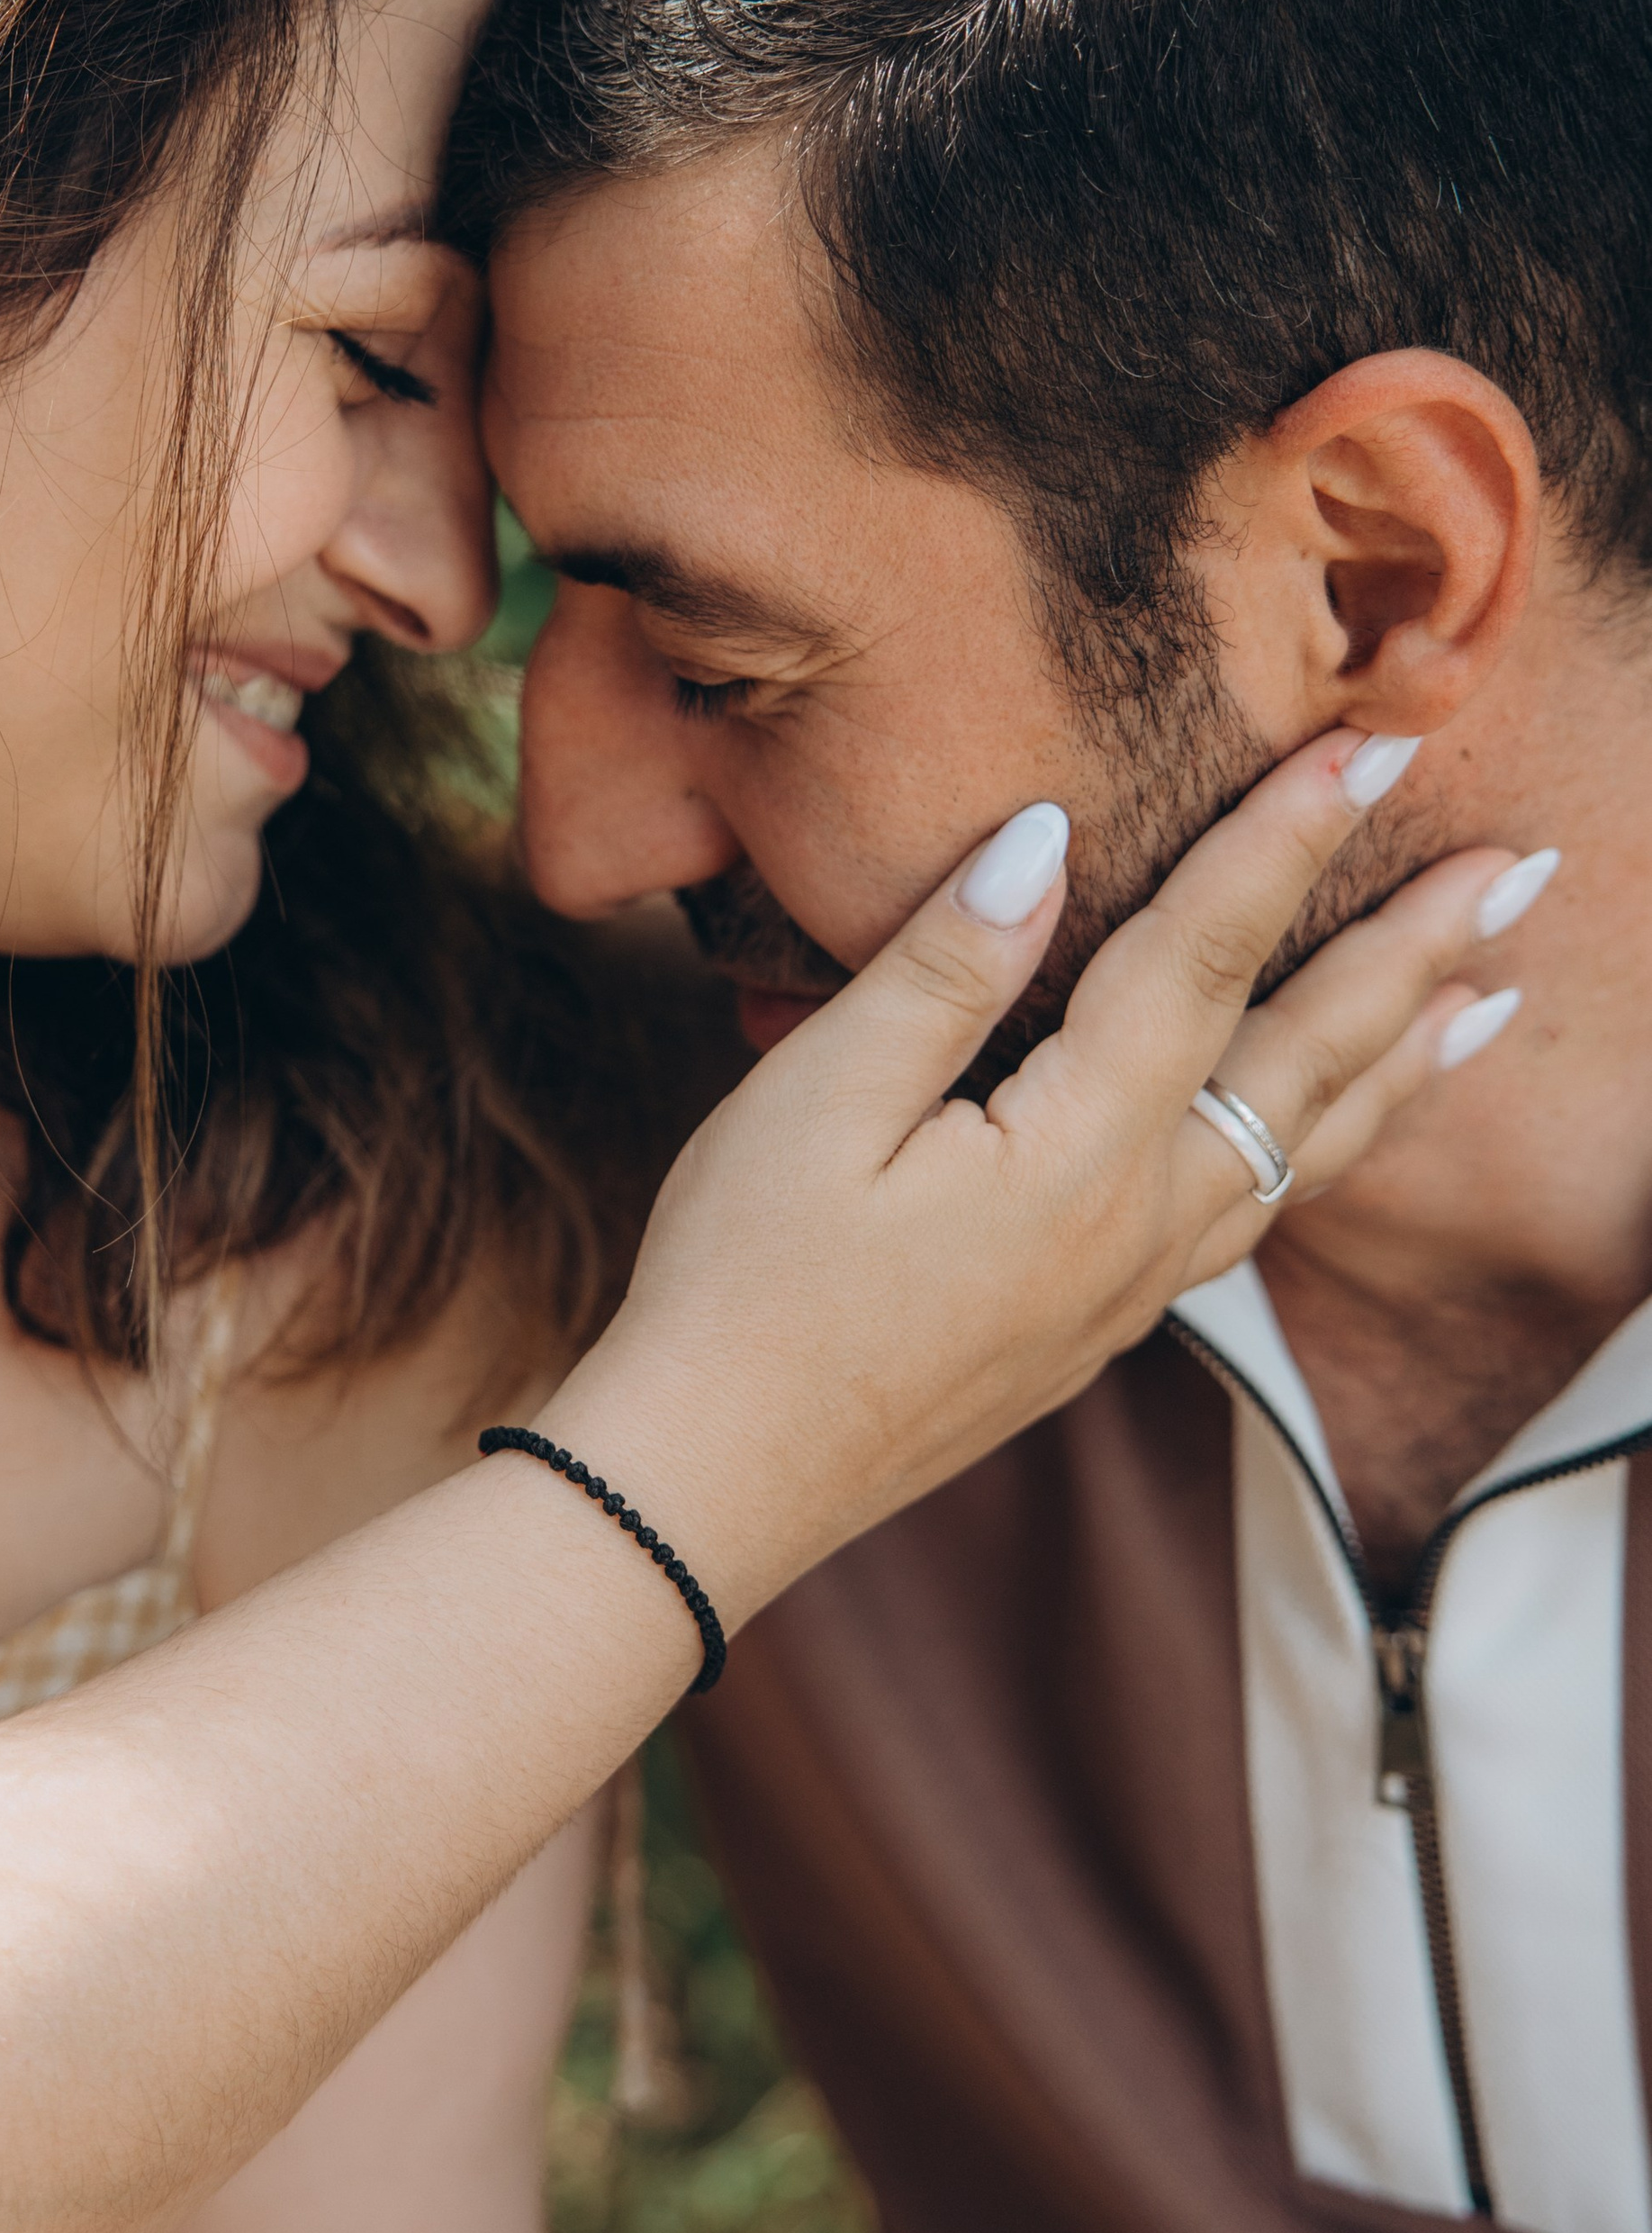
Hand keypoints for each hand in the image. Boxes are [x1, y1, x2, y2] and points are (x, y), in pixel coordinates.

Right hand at [543, 731, 1521, 1622]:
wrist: (711, 1486)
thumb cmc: (736, 1287)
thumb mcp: (811, 1103)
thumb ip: (942, 968)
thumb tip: (1046, 837)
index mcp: (1073, 1152)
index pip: (1206, 957)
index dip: (1287, 840)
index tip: (1371, 745)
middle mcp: (1137, 1225)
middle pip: (1308, 1060)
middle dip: (1418, 950)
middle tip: (1520, 861)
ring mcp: (1128, 1290)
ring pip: (1306, 1152)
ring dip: (1404, 1063)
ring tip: (1493, 998)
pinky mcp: (1096, 1329)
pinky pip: (1258, 1216)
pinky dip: (1327, 1148)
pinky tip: (1331, 1131)